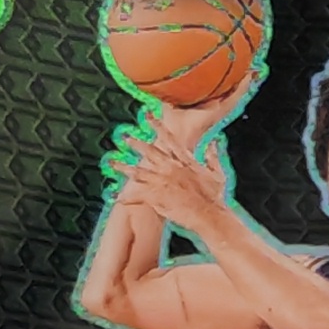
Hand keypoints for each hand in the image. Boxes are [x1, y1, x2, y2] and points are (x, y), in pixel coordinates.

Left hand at [119, 118, 225, 239]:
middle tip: (124, 136)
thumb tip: (214, 142)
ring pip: (138, 172)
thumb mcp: (217, 173)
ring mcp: (162, 182)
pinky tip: (117, 198)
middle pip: (149, 152)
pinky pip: (138, 196)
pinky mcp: (157, 197)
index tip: (147, 114)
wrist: (209, 214)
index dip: (156, 125)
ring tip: (111, 163)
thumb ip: (213, 156)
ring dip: (123, 167)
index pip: (168, 138)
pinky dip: (127, 198)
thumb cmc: (215, 196)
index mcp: (184, 160)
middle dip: (135, 143)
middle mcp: (170, 168)